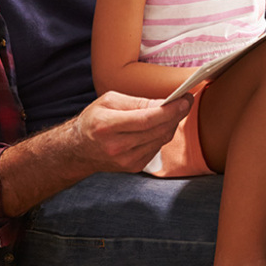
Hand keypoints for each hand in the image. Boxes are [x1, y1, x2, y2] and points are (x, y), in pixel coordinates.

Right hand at [73, 90, 191, 172]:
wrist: (78, 149)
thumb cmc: (94, 119)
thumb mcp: (109, 101)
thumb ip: (137, 102)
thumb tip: (165, 103)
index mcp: (107, 125)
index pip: (147, 119)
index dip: (170, 110)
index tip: (185, 99)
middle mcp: (116, 146)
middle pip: (157, 130)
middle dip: (177, 114)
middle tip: (186, 101)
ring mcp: (126, 160)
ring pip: (161, 139)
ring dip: (171, 124)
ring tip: (175, 110)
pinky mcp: (134, 167)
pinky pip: (157, 148)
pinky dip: (162, 135)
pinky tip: (160, 125)